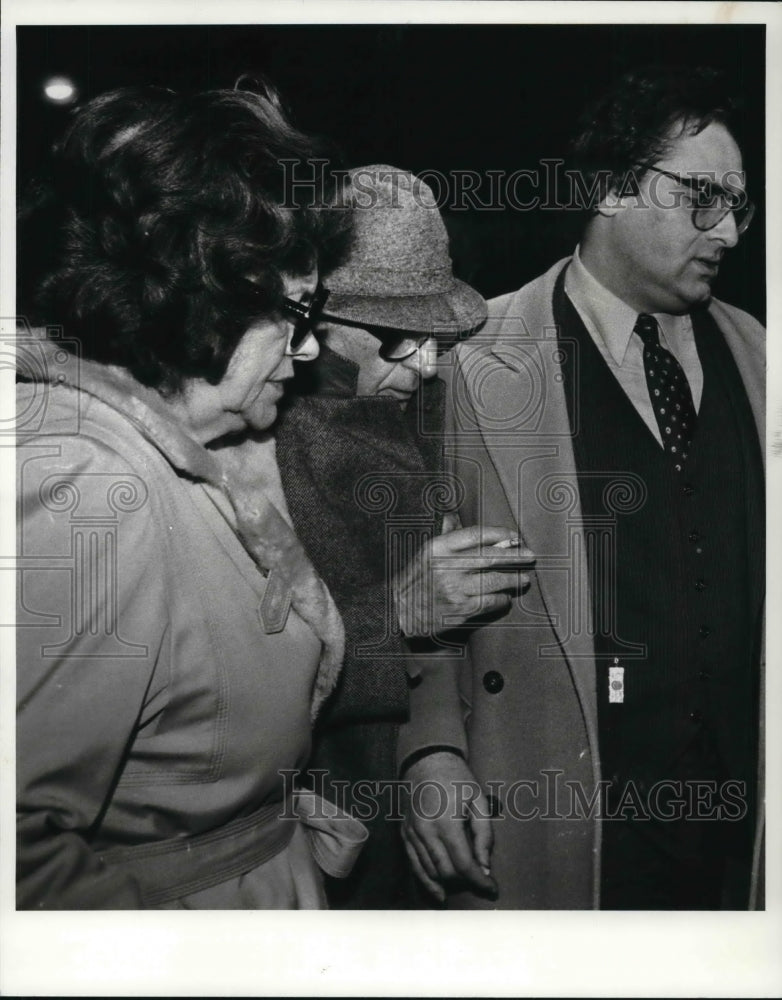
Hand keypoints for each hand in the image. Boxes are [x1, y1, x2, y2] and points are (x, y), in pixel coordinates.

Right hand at [393, 525, 534, 636]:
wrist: (397, 611)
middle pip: (490, 557)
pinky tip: (506, 598)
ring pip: (494, 581)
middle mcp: (447, 566)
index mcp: (438, 547)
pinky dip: (501, 600)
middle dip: (515, 556)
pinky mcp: (459, 610)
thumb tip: (456, 515)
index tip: (515, 537)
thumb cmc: (414, 579)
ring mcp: (454, 589)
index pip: (476, 535)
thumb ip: (444, 533)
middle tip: (530, 556)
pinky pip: (489, 603)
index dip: (500, 535)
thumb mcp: (424, 550)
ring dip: (513, 580)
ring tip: (524, 579)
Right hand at [402, 751, 496, 902]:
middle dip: (465, 882)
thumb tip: (484, 866)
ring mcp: (411, 834)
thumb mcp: (478, 800)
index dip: (480, 881)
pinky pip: (414, 865)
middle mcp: (425, 831)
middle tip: (481, 881)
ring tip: (465, 884)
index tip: (492, 889)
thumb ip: (483, 835)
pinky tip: (439, 893)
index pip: (464, 864)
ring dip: (449, 883)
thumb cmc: (456, 779)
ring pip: (430, 872)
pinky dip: (427, 881)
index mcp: (446, 822)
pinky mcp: (404, 834)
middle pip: (446, 872)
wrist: (426, 761)